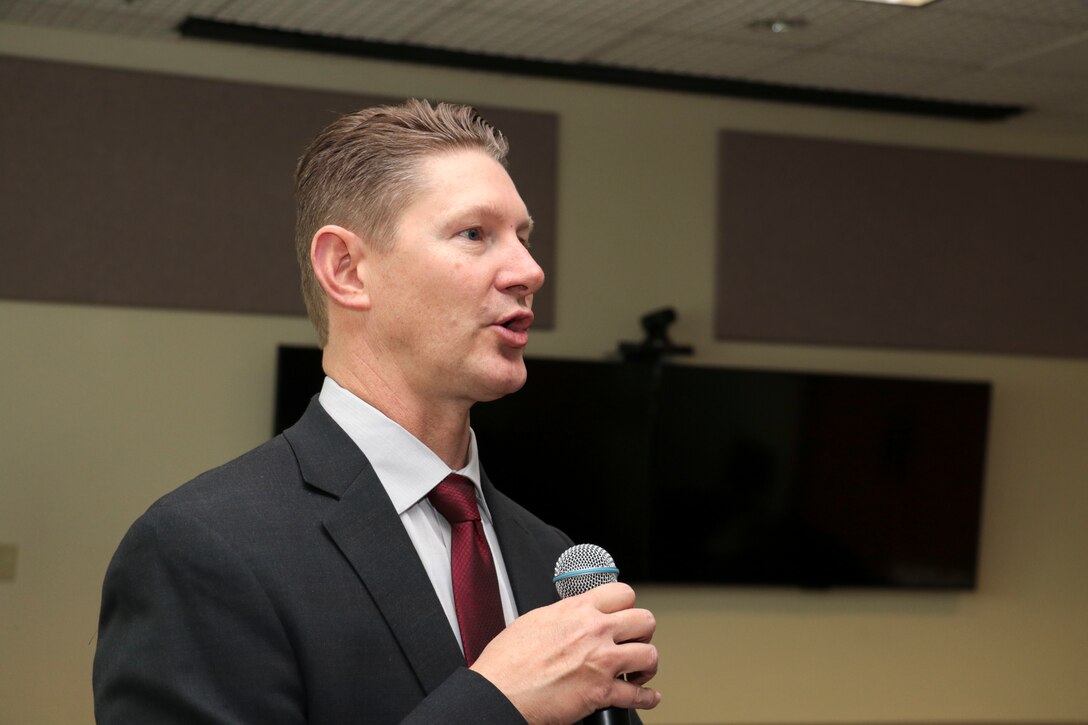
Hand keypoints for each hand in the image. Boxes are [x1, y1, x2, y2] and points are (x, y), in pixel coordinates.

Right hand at [470, 582, 659, 724]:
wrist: (500, 692)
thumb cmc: (507, 661)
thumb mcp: (535, 620)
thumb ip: (564, 615)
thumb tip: (573, 616)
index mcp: (577, 610)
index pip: (623, 593)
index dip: (627, 606)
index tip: (624, 616)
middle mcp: (594, 631)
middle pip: (644, 620)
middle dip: (642, 633)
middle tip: (633, 642)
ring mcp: (601, 661)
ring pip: (649, 655)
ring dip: (646, 664)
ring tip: (637, 671)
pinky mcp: (601, 692)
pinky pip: (638, 695)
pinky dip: (646, 698)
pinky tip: (646, 696)